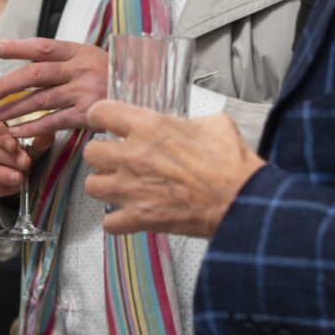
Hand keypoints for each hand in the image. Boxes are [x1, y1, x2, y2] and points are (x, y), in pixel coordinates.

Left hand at [0, 38, 106, 137]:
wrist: (145, 95)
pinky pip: (53, 121)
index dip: (17, 47)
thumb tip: (28, 62)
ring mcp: (85, 92)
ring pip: (40, 99)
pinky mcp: (88, 114)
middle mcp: (81, 69)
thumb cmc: (113, 77)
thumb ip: (65, 61)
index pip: (42, 46)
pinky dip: (31, 127)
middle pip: (35, 73)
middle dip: (8, 84)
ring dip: (14, 109)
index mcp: (79, 51)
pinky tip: (16, 131)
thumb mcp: (92, 59)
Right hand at [0, 98, 27, 198]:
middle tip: (25, 164)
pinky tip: (12, 187)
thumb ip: (37, 133)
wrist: (0, 145)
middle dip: (5, 158)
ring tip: (19, 179)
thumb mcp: (26, 128)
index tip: (15, 145)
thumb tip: (47, 137)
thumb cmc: (14, 134)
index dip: (0, 136)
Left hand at [83, 101, 264, 236]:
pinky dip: (117, 221)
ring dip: (104, 186)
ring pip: (92, 186)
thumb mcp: (215, 125)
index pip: (101, 112)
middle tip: (114, 158)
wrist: (243, 201)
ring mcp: (133, 189)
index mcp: (150, 128)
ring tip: (119, 186)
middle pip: (90, 152)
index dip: (99, 116)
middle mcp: (134, 156)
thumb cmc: (233, 165)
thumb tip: (189, 127)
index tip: (101, 121)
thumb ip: (192, 122)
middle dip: (101, 155)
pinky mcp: (140, 218)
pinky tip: (130, 215)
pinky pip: (109, 222)